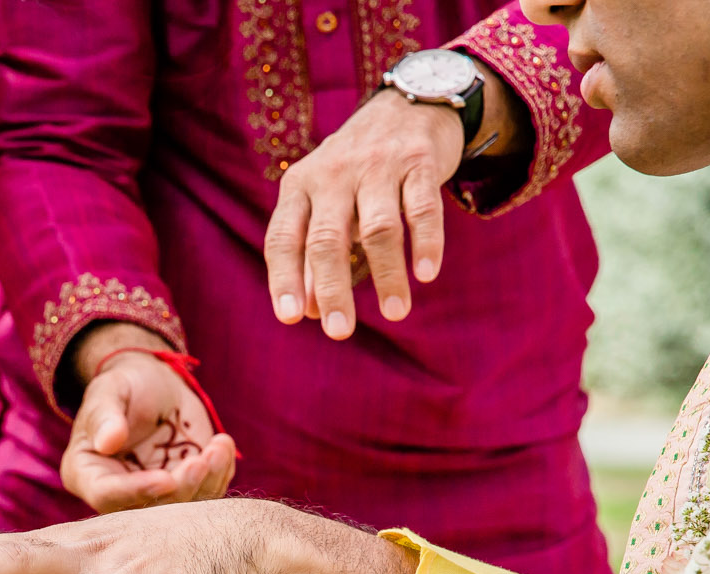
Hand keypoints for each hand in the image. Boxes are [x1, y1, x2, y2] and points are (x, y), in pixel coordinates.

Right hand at [61, 337, 236, 513]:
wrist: (153, 384)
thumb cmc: (124, 384)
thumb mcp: (110, 390)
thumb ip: (105, 415)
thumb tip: (108, 440)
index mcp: (87, 474)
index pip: (107, 496)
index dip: (137, 492)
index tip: (166, 478)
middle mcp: (119, 493)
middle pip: (148, 511)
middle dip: (180, 489)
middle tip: (200, 460)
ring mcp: (154, 494)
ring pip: (182, 508)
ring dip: (206, 483)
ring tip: (218, 446)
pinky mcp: (184, 488)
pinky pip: (205, 494)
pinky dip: (219, 475)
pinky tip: (222, 445)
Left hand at [265, 88, 464, 339]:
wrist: (407, 105)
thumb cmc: (356, 173)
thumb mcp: (324, 204)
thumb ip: (314, 255)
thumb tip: (309, 312)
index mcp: (299, 186)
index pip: (283, 237)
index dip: (285, 278)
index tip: (290, 317)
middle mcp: (333, 173)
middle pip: (327, 238)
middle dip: (332, 288)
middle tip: (339, 331)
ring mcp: (377, 165)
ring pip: (379, 228)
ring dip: (388, 275)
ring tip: (395, 313)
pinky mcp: (419, 160)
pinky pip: (423, 208)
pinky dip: (425, 243)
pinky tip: (426, 275)